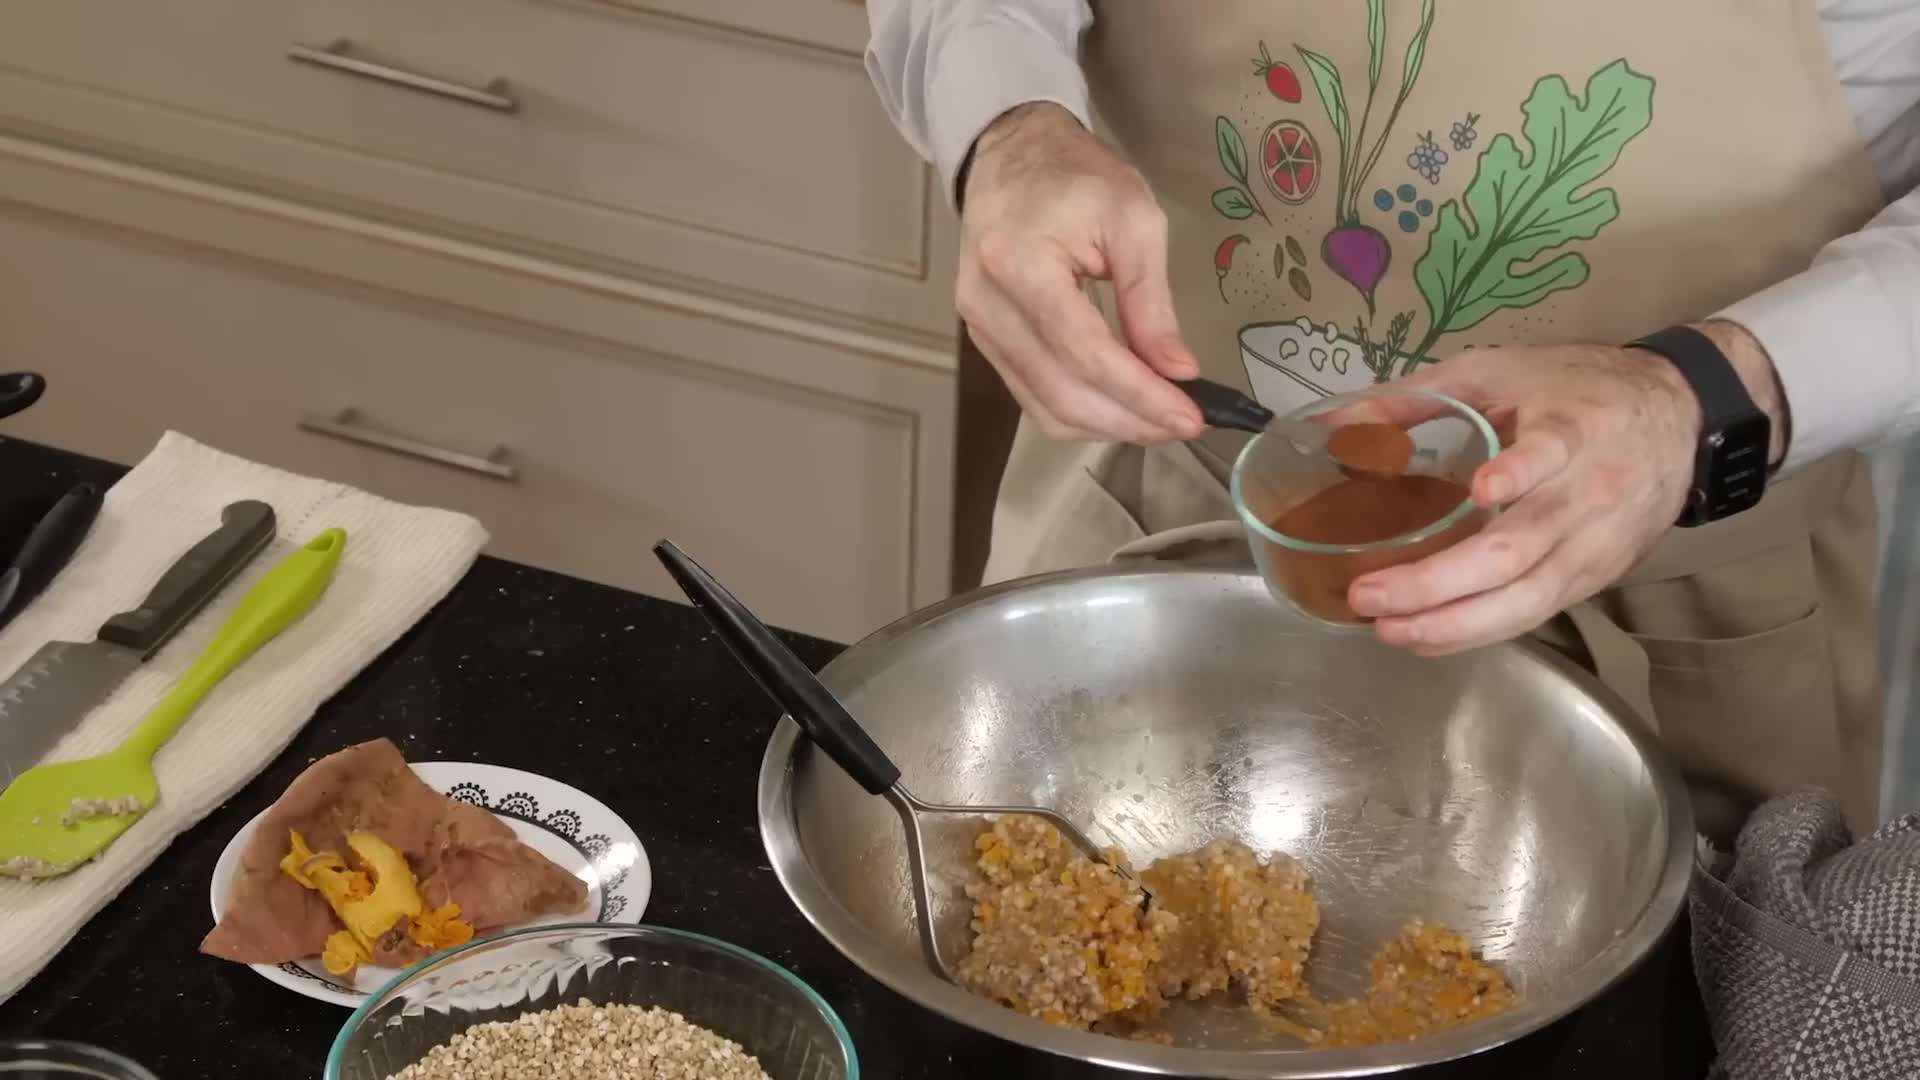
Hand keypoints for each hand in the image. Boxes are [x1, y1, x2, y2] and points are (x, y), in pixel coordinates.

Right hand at [957, 103, 1204, 442]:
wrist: (1009, 153)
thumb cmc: (1073, 174)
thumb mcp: (1132, 219)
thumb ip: (1151, 300)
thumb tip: (1178, 371)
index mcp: (1021, 265)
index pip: (1086, 353)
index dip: (1141, 395)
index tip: (1192, 417)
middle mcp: (987, 306)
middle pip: (1061, 392)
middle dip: (1129, 420)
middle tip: (1182, 425)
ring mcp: (978, 328)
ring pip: (1044, 406)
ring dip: (1106, 425)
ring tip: (1157, 420)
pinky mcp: (983, 339)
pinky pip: (1031, 395)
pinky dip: (1079, 410)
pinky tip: (1119, 406)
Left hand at [1345, 323, 1785, 653]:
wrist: (1682, 414)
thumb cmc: (1575, 388)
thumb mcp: (1499, 371)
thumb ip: (1415, 397)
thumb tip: (1331, 421)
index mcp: (1571, 428)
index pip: (1550, 452)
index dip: (1518, 472)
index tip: (1481, 487)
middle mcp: (1589, 493)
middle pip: (1518, 549)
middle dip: (1439, 583)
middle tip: (1368, 595)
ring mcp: (1597, 544)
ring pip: (1528, 598)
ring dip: (1455, 624)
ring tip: (1388, 631)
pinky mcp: (1598, 577)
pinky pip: (1536, 612)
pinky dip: (1479, 630)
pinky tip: (1428, 637)